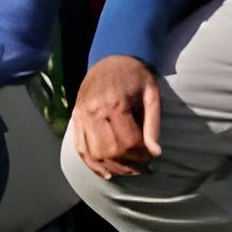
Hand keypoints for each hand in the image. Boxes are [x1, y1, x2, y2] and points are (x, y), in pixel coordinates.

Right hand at [69, 54, 164, 179]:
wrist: (112, 58)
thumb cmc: (136, 75)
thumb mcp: (151, 94)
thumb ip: (153, 124)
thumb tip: (155, 152)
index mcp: (114, 104)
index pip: (127, 142)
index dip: (141, 155)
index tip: (151, 156)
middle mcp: (93, 112)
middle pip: (109, 151)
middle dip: (128, 164)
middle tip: (142, 167)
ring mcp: (81, 116)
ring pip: (94, 153)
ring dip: (111, 167)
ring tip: (127, 170)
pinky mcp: (76, 118)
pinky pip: (80, 148)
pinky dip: (91, 165)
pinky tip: (105, 173)